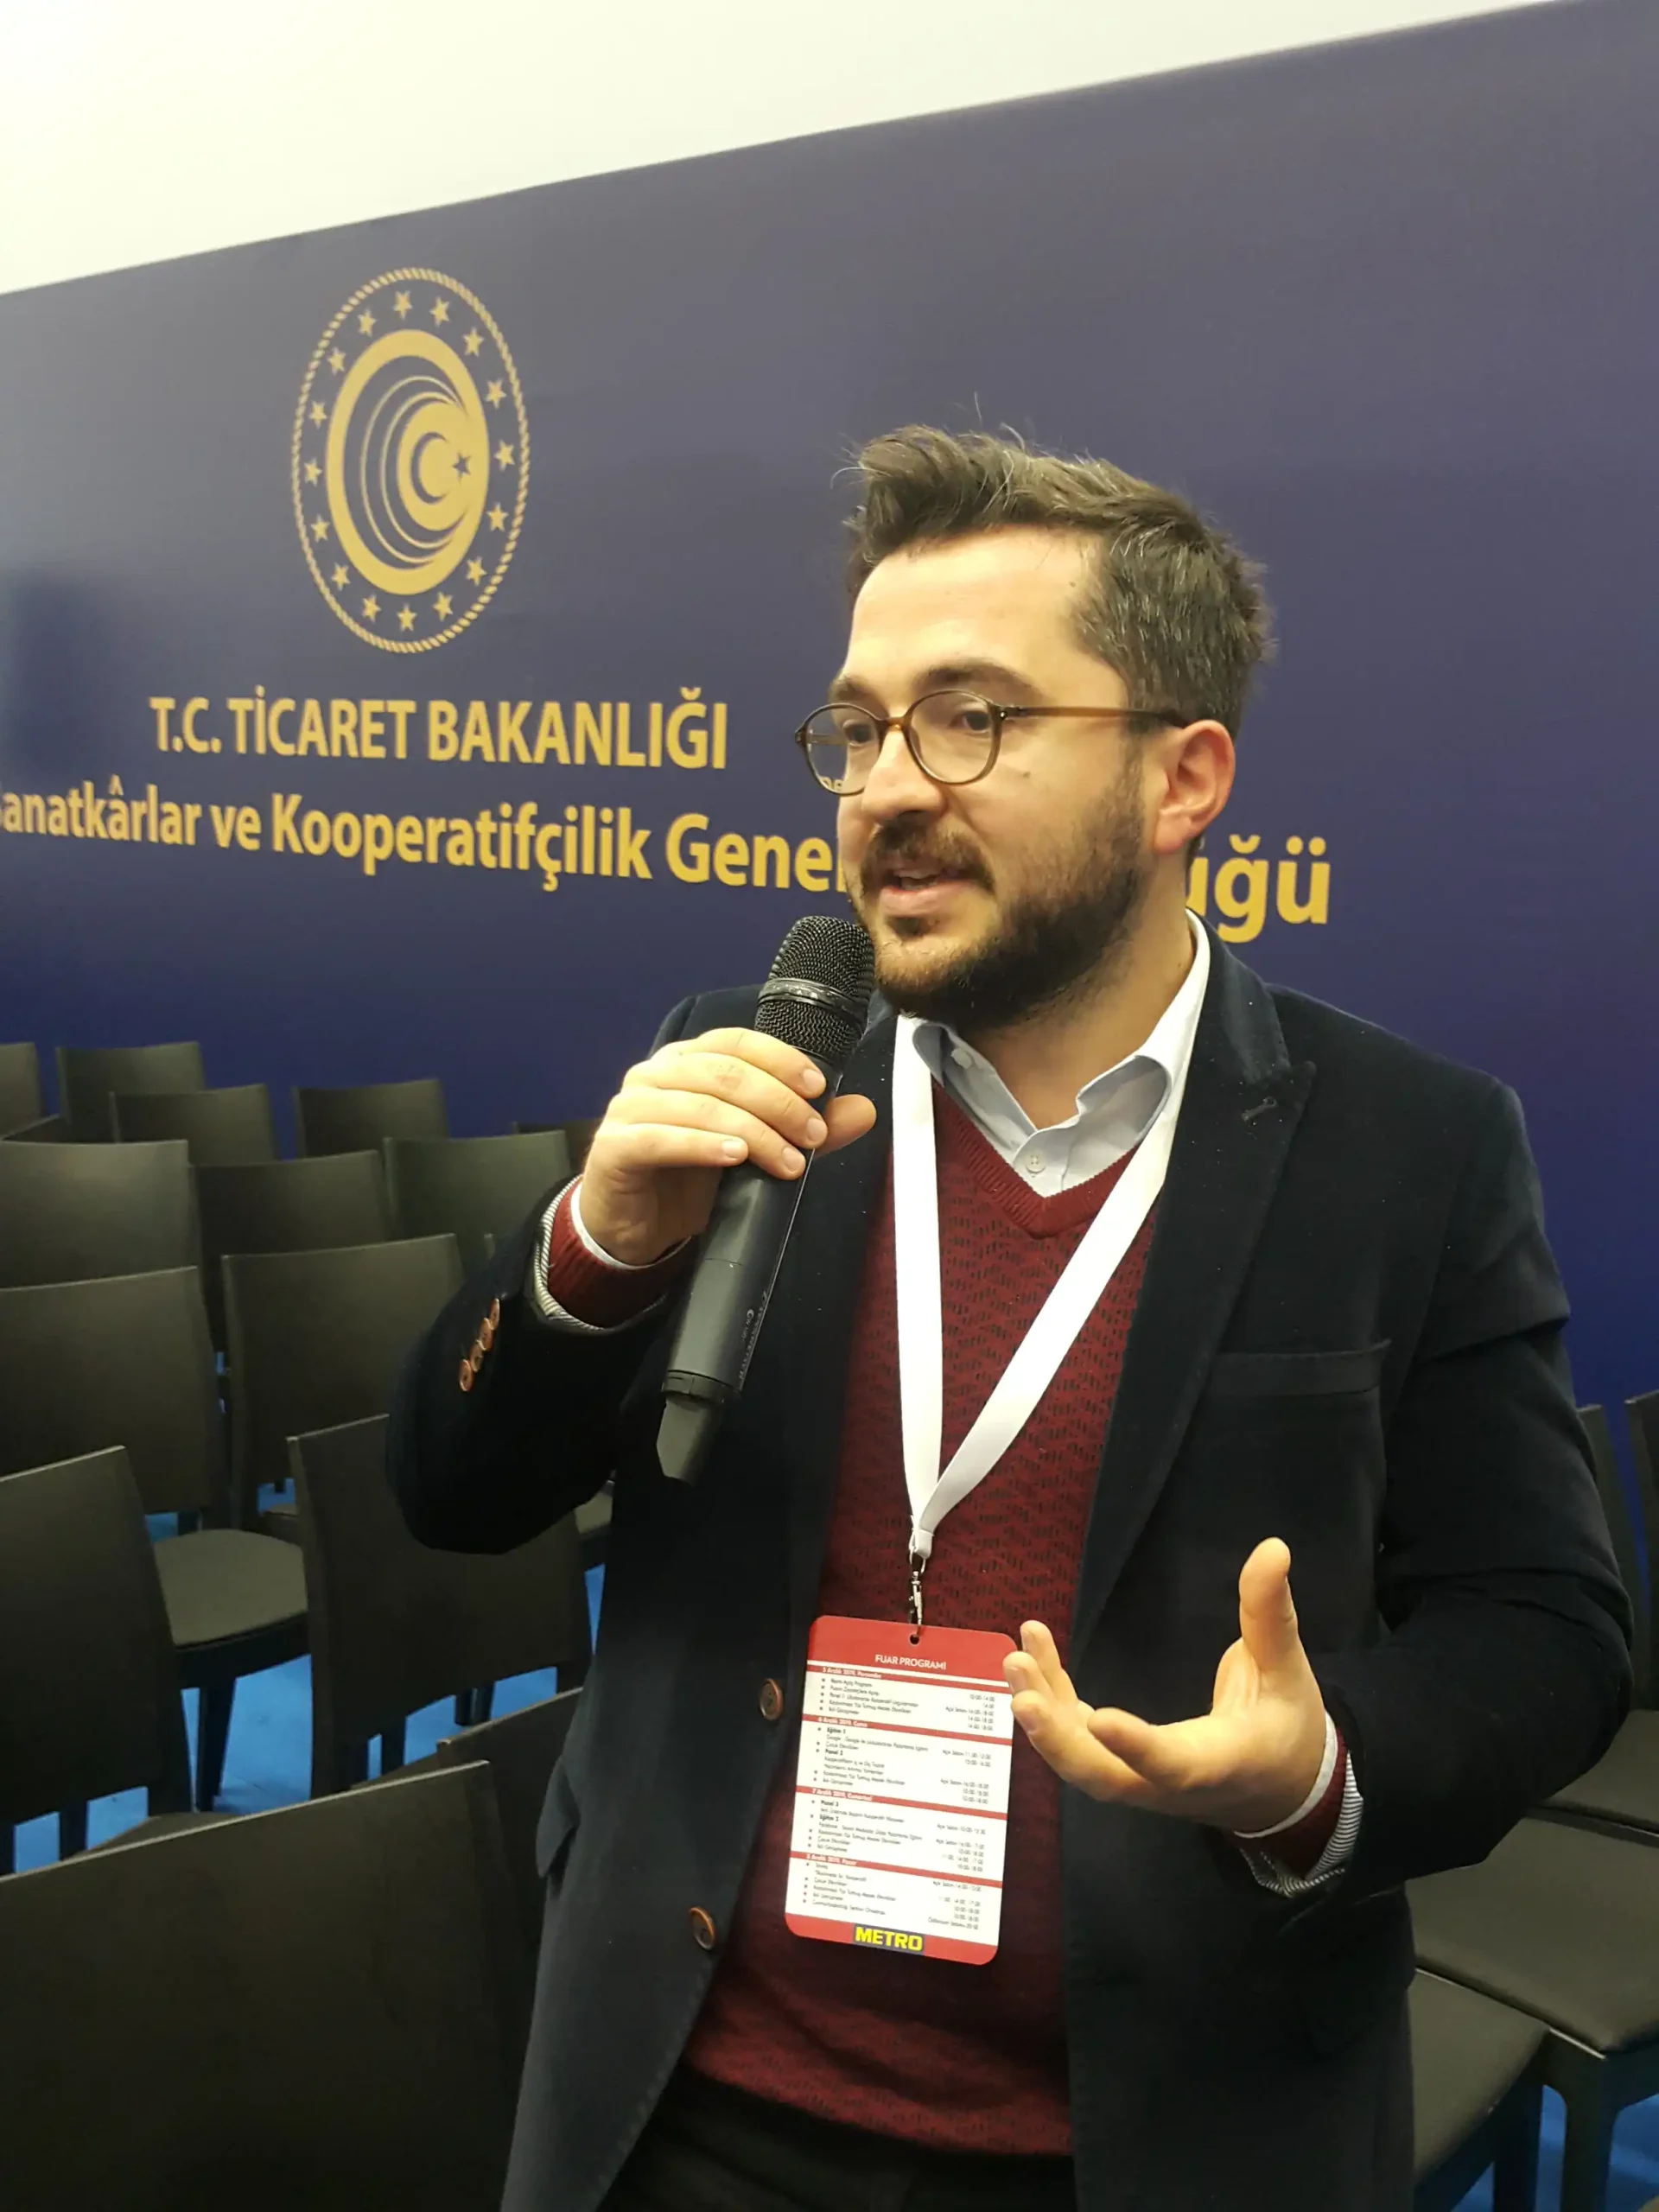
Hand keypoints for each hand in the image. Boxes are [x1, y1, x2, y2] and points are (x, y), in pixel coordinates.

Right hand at [578, 1028, 876, 1265]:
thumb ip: (800, 1127)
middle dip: (778, 1102)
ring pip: (699, 1104)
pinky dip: (703, 1145)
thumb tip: (862, 1110)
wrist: (635, 1228)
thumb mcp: (753, 1151)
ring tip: (788, 1161)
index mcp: (687, 1061)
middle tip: (813, 1135)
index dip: (780, 1058)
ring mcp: (630, 1108)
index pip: (736, 1042)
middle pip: (723, 1071)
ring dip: (753, 1131)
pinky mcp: (613, 1146)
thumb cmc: (688, 1179)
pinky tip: (734, 1156)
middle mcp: (655, 1074)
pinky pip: (661, 1138)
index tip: (819, 1087)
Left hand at [1004, 1538, 1327, 1833]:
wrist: (1280, 1791)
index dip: (1134, 1748)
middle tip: (1024, 1693)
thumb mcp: (1287, 1671)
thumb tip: (1274, 1547)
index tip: (1098, 1718)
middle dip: (1058, 1741)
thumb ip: (1270, 1613)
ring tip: (1016, 1659)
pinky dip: (1052, 1701)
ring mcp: (1138, 1781)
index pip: (1171, 1765)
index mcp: (1215, 1763)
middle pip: (1103, 1779)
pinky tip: (1030, 1656)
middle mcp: (1167, 1784)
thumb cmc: (1285, 1729)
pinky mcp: (1120, 1765)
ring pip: (1080, 1762)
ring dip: (1044, 1715)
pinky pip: (1078, 1740)